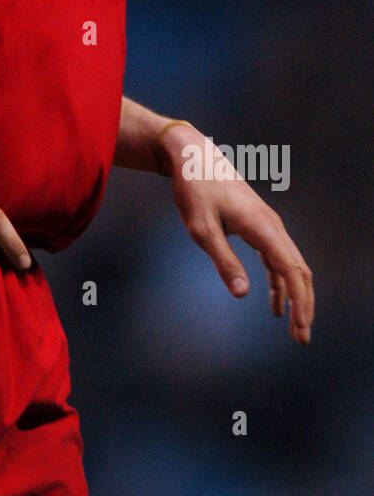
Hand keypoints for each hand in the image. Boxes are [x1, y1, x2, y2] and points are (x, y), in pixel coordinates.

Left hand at [157, 124, 313, 344]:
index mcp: (262, 226)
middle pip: (299, 271)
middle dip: (304, 306)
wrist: (192, 156)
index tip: (300, 329)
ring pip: (291, 266)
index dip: (300, 302)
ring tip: (295, 329)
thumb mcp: (202, 229)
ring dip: (295, 297)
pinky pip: (277, 260)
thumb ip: (224, 261)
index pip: (291, 270)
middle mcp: (272, 225)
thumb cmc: (194, 189)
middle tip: (302, 339)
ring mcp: (267, 225)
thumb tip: (244, 295)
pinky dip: (280, 284)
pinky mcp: (258, 226)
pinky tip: (276, 306)